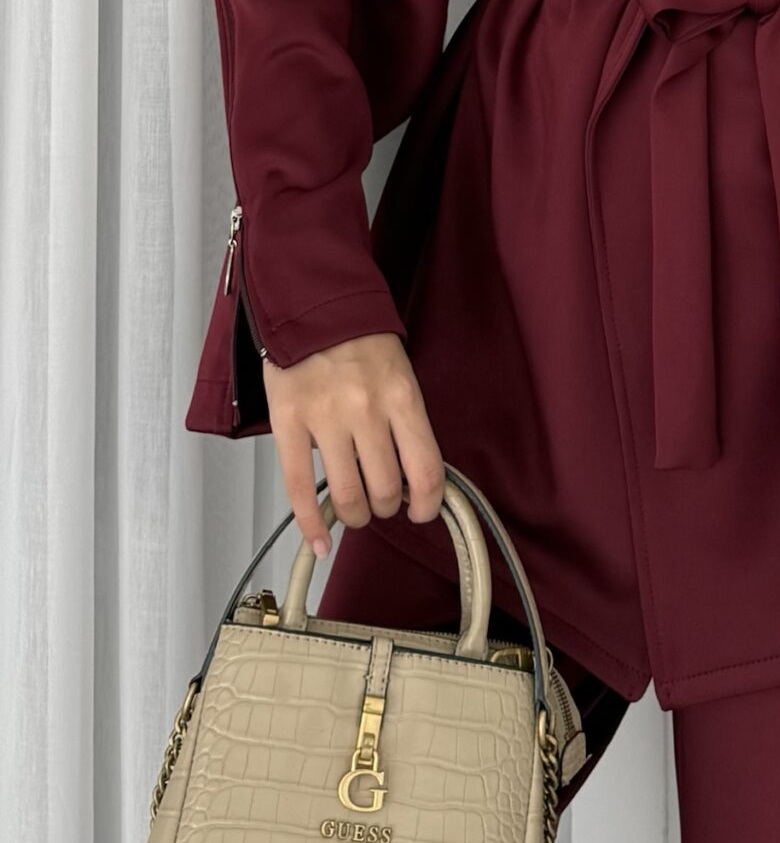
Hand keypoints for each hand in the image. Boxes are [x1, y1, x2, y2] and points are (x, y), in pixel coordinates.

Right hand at [263, 332, 447, 559]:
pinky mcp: (288, 422)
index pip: (426, 469)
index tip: (423, 512)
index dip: (428, 503)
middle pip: (386, 490)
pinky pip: (299, 488)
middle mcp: (366, 409)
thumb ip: (405, 422)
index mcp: (401, 396)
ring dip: (355, 515)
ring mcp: (325, 417)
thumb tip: (412, 479)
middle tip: (381, 500)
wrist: (311, 301)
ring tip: (355, 509)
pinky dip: (311, 524)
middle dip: (386, 506)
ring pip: (348, 496)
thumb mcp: (399, 373)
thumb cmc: (359, 340)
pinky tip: (320, 541)